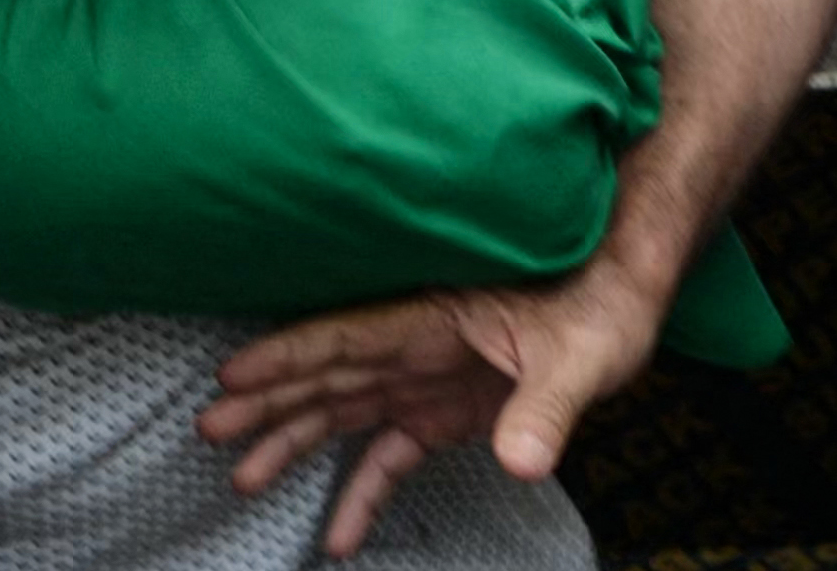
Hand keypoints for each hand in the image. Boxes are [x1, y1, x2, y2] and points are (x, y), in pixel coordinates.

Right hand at [200, 263, 665, 556]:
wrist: (625, 302)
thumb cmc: (600, 310)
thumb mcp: (582, 358)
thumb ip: (547, 409)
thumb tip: (521, 464)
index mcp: (430, 320)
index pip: (344, 339)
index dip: (287, 357)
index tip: (232, 376)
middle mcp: (414, 349)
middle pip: (325, 377)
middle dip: (267, 402)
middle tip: (211, 430)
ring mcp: (424, 382)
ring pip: (343, 414)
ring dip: (294, 443)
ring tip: (243, 478)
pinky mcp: (445, 413)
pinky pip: (391, 456)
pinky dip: (363, 492)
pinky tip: (338, 535)